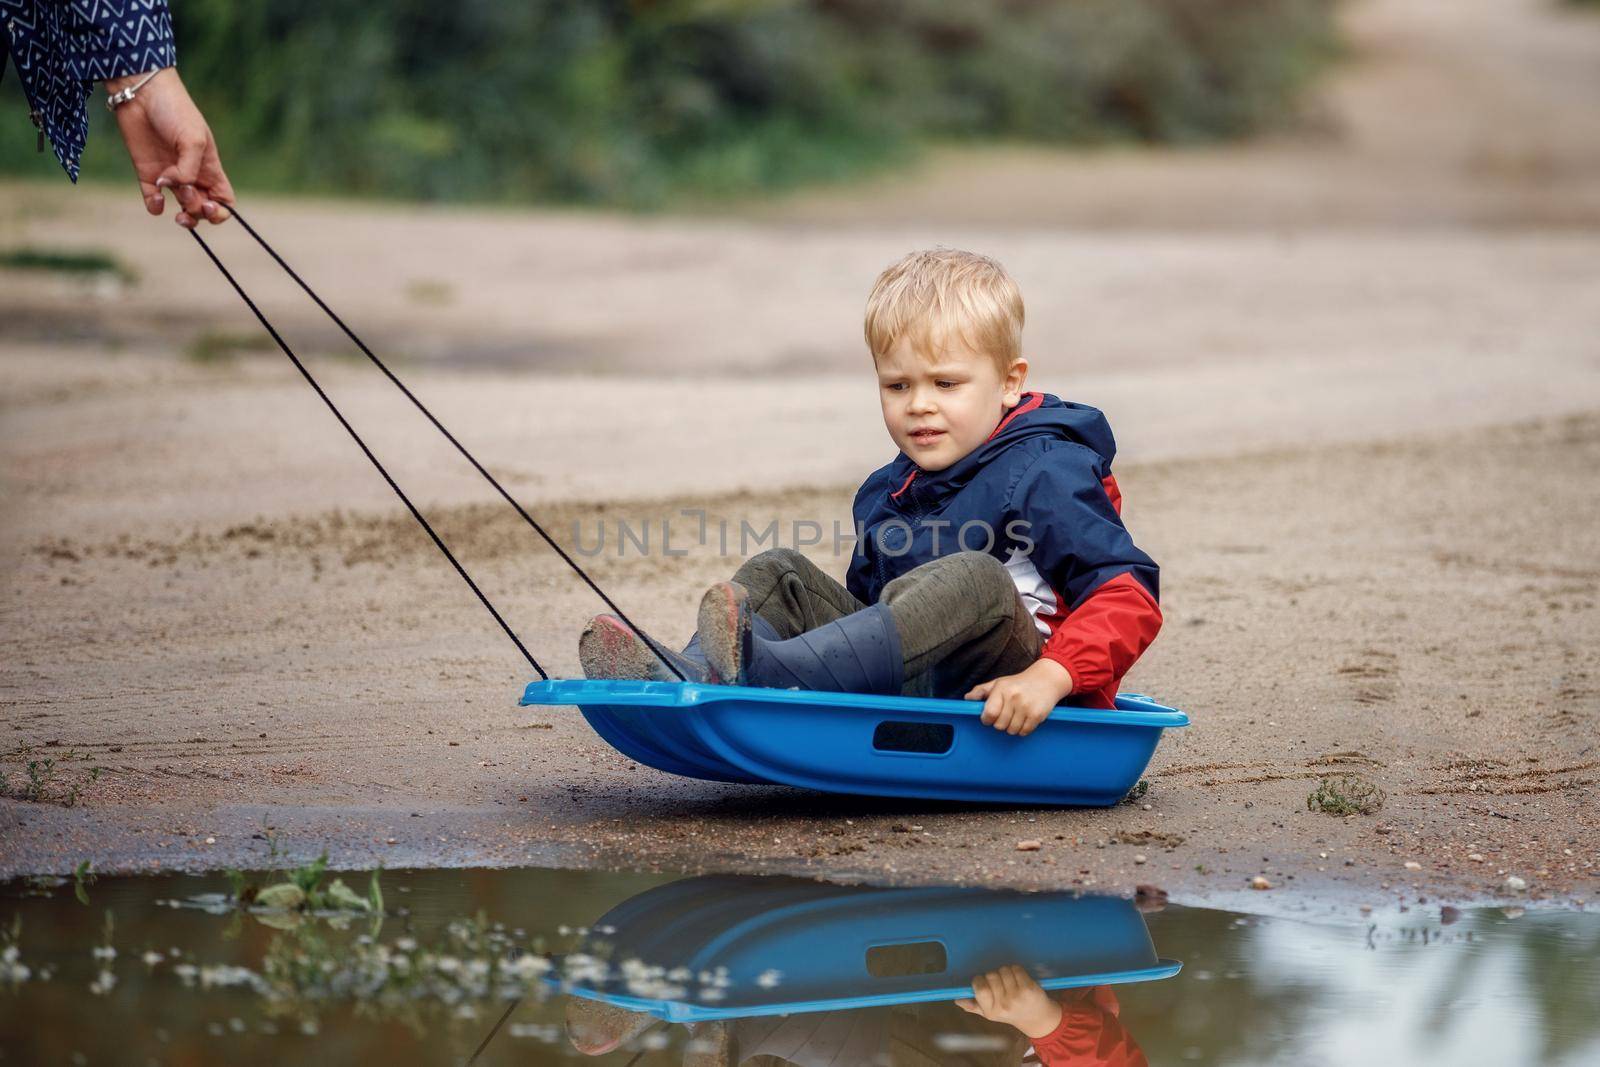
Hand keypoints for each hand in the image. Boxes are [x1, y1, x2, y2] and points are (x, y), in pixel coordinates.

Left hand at [105, 67, 233, 227]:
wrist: (141, 94)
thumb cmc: (175, 111)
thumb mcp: (193, 140)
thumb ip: (189, 170)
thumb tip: (174, 188)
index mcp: (210, 168)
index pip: (224, 200)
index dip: (220, 211)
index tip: (209, 205)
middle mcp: (192, 175)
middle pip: (202, 208)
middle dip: (196, 209)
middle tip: (185, 191)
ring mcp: (170, 176)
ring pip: (181, 208)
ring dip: (181, 213)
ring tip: (170, 194)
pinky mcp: (147, 173)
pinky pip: (154, 201)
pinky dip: (155, 207)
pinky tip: (156, 199)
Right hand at [955, 964, 1063, 1039]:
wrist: (1037, 1019)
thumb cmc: (1011, 1013)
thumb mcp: (991, 1014)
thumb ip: (973, 1006)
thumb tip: (957, 1000)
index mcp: (991, 1011)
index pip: (980, 988)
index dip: (980, 980)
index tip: (985, 982)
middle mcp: (1004, 1005)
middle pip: (991, 976)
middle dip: (995, 975)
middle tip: (1001, 983)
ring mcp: (1017, 997)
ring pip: (1004, 970)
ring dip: (1006, 971)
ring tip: (1011, 981)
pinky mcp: (1028, 988)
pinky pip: (1016, 969)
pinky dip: (1016, 969)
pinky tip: (1019, 978)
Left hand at [965, 658, 1072, 735]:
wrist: (1047, 679)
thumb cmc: (1019, 683)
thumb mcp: (999, 683)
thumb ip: (981, 691)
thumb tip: (967, 699)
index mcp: (1001, 689)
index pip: (989, 713)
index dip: (987, 719)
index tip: (990, 717)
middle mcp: (1014, 697)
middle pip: (999, 725)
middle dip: (1000, 723)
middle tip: (1006, 715)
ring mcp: (1026, 706)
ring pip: (1011, 730)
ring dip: (1012, 727)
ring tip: (1016, 716)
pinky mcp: (1037, 715)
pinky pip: (1024, 732)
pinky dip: (1023, 729)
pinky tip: (1025, 719)